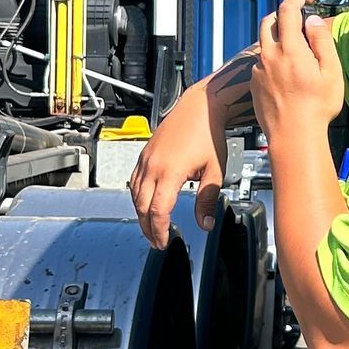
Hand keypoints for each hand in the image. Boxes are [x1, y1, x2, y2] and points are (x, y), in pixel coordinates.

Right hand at [129, 68, 247, 246]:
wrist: (200, 107)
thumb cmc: (209, 135)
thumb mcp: (215, 171)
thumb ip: (207, 200)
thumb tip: (205, 224)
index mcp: (170, 172)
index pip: (157, 211)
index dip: (159, 230)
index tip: (164, 241)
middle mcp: (152, 166)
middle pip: (141, 207)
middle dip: (148, 227)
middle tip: (158, 241)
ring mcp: (146, 159)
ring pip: (134, 195)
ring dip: (141, 214)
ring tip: (151, 227)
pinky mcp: (144, 154)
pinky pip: (134, 180)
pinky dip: (137, 196)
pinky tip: (144, 203)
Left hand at [252, 0, 343, 144]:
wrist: (294, 137)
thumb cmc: (316, 108)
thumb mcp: (331, 72)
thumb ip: (321, 41)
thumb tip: (313, 21)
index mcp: (290, 49)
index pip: (288, 10)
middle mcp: (270, 55)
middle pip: (269, 21)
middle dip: (284, 14)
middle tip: (299, 19)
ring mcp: (259, 70)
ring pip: (263, 42)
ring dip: (276, 36)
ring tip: (294, 47)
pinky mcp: (254, 83)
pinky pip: (261, 61)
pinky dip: (272, 57)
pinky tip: (285, 72)